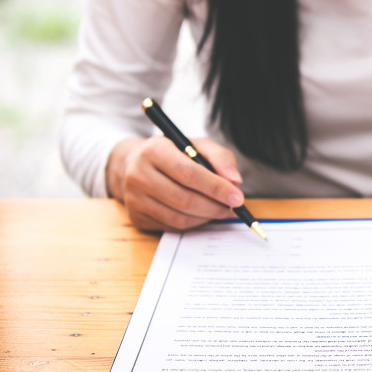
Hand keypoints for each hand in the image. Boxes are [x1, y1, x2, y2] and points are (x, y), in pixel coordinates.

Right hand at [106, 136, 244, 231]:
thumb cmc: (173, 154)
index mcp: (154, 150)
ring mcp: (134, 198)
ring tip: (219, 209)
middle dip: (214, 206)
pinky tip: (201, 214)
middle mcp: (138, 174)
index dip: (216, 188)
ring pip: (178, 217)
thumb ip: (220, 157)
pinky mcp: (136, 216)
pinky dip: (193, 223)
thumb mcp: (197, 145)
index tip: (237, 197)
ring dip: (206, 217)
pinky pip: (171, 226)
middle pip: (184, 199)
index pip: (189, 174)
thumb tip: (235, 180)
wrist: (135, 164)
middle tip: (231, 207)